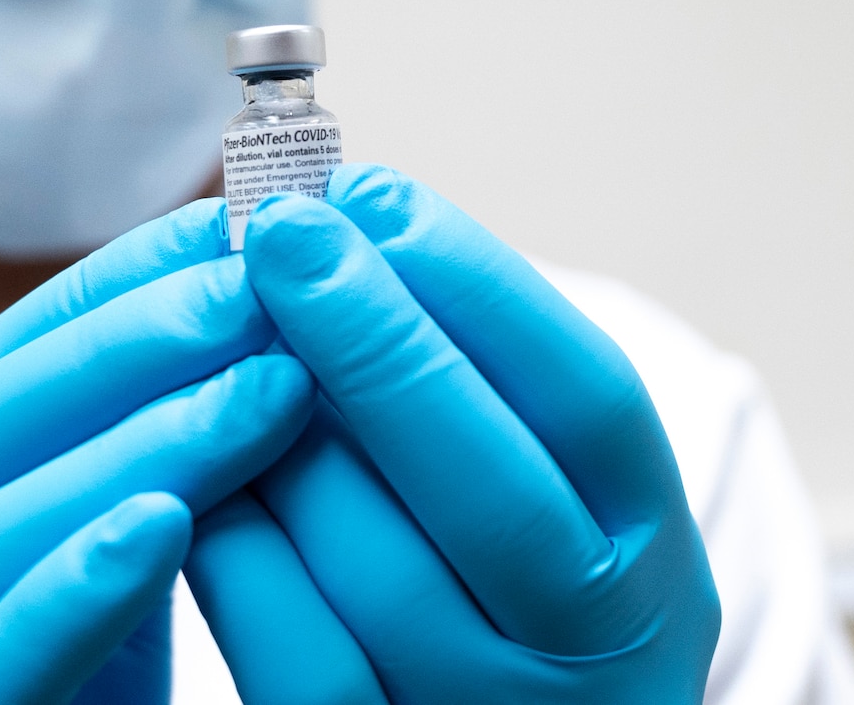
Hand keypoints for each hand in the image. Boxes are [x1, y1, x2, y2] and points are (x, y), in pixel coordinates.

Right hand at [0, 199, 314, 704]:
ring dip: (136, 447)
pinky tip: (163, 523)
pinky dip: (70, 591)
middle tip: (262, 274)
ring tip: (264, 376)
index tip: (225, 228)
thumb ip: (102, 486)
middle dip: (129, 344)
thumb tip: (231, 333)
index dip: (106, 293)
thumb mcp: (57, 592)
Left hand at [185, 165, 720, 703]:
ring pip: (383, 575)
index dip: (481, 287)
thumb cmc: (492, 602)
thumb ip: (477, 387)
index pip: (592, 405)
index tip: (375, 194)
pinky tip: (201, 470)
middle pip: (495, 493)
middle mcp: (595, 661)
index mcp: (652, 564)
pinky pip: (296, 659)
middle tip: (287, 233)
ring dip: (293, 441)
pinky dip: (241, 550)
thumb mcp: (546, 503)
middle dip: (379, 342)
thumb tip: (349, 218)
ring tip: (235, 344)